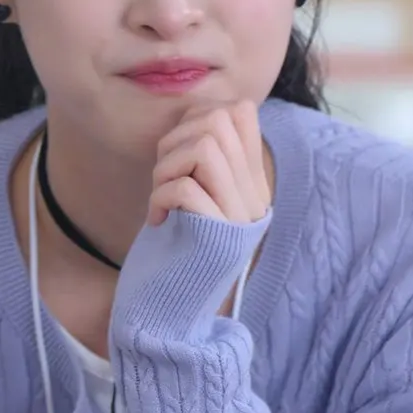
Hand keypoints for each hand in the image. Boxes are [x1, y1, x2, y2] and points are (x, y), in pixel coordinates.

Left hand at [147, 101, 271, 226]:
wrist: (193, 301)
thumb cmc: (187, 235)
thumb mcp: (203, 190)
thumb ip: (205, 154)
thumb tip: (188, 115)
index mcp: (253, 178)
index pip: (243, 110)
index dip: (199, 114)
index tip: (180, 144)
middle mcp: (254, 193)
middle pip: (219, 120)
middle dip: (176, 138)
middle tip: (164, 173)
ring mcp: (240, 215)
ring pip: (204, 148)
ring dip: (167, 166)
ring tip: (160, 194)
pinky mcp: (218, 234)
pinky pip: (185, 189)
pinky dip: (161, 196)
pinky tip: (158, 216)